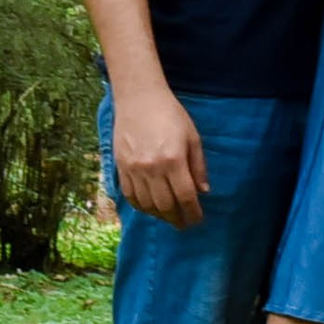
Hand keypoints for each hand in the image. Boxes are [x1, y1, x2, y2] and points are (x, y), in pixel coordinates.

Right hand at [112, 86, 208, 228]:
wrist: (138, 99)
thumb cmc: (170, 115)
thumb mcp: (192, 137)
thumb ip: (198, 166)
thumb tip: (203, 191)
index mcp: (173, 160)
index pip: (185, 196)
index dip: (192, 213)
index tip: (197, 220)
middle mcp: (152, 168)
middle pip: (165, 205)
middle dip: (176, 219)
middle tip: (184, 224)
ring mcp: (133, 169)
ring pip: (146, 204)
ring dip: (159, 215)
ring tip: (168, 217)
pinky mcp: (120, 167)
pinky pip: (130, 195)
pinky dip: (141, 206)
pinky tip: (149, 207)